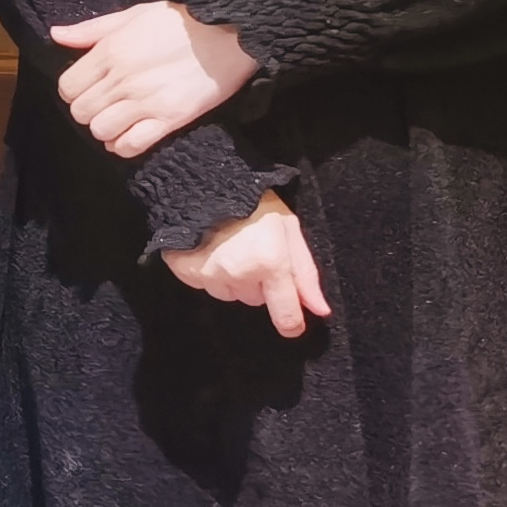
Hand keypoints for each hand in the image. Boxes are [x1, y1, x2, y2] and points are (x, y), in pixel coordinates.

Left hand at [54, 2, 257, 157]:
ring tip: (119, 120)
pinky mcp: (170, 118)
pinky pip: (131, 145)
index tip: (88, 89)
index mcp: (110, 51)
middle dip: (87, 112)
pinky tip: (132, 134)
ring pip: (101, 131)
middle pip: (81, 112)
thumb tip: (56, 34)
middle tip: (104, 105)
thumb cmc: (180, 21)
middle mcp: (122, 79)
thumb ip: (90, 29)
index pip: (68, 87)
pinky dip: (125, 145)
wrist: (229, 32)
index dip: (73, 92)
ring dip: (105, 130)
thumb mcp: (132, 15)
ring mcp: (146, 101)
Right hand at [161, 192, 331, 338]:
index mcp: (271, 263)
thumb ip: (305, 273)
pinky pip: (206, 286)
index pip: (286, 315)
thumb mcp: (289, 228)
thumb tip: (320, 310)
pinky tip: (209, 248)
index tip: (293, 326)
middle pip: (256, 299)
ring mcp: (210, 275)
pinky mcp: (187, 272)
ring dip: (233, 278)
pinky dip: (209, 272)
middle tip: (253, 250)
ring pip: (231, 294)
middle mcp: (240, 275)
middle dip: (258, 282)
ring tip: (228, 246)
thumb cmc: (253, 201)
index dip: (292, 323)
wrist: (202, 180)